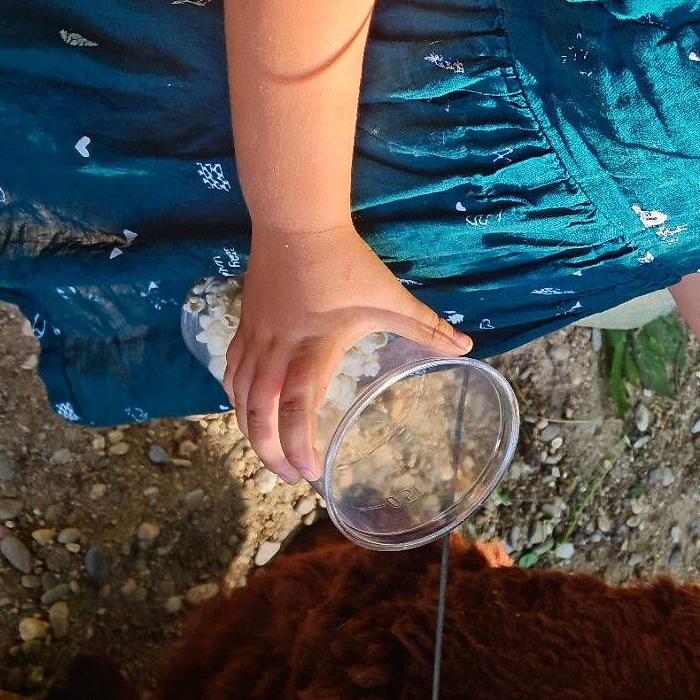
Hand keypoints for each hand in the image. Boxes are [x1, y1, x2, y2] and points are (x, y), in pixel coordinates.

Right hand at [222, 224, 471, 484]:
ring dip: (250, 430)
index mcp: (313, 346)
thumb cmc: (346, 261)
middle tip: (291, 478)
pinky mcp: (245, 323)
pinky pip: (232, 371)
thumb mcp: (391, 297)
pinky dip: (237, 398)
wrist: (296, 221)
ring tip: (270, 454)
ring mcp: (256, 336)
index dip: (299, 443)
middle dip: (270, 451)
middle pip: (258, 412)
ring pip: (239, 395)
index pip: (296, 405)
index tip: (311, 471)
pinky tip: (246, 410)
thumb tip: (467, 347)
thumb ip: (427, 327)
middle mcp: (277, 347)